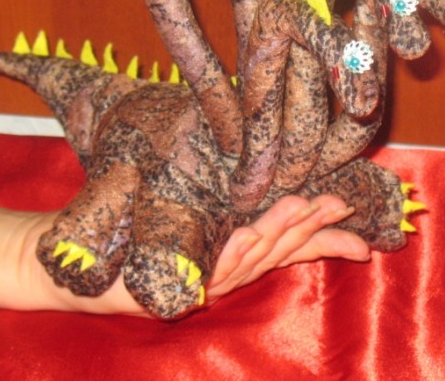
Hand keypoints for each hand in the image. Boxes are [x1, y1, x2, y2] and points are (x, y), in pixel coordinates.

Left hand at [31, 194, 369, 316]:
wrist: (78, 266)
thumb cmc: (134, 232)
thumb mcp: (187, 211)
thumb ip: (224, 200)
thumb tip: (256, 158)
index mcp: (232, 251)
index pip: (290, 247)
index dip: (327, 242)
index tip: (367, 237)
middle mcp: (223, 269)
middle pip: (278, 249)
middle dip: (312, 227)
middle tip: (343, 205)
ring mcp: (199, 279)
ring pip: (249, 255)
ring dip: (279, 231)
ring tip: (306, 206)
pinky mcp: (171, 285)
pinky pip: (207, 266)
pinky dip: (231, 252)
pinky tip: (250, 235)